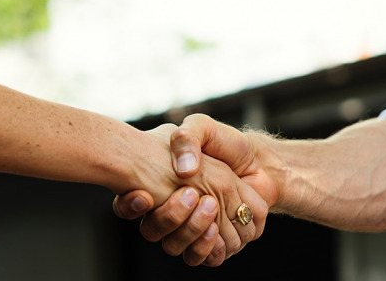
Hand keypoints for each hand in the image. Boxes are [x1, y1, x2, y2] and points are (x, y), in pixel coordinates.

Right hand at [114, 114, 279, 265]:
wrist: (258, 161)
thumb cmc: (224, 143)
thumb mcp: (201, 127)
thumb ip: (186, 137)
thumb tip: (183, 170)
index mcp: (157, 185)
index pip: (127, 206)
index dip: (130, 205)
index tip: (144, 196)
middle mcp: (170, 211)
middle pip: (153, 231)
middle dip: (170, 217)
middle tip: (192, 194)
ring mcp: (190, 229)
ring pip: (175, 246)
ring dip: (190, 229)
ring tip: (209, 206)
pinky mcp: (214, 243)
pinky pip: (201, 258)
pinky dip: (206, 246)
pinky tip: (215, 228)